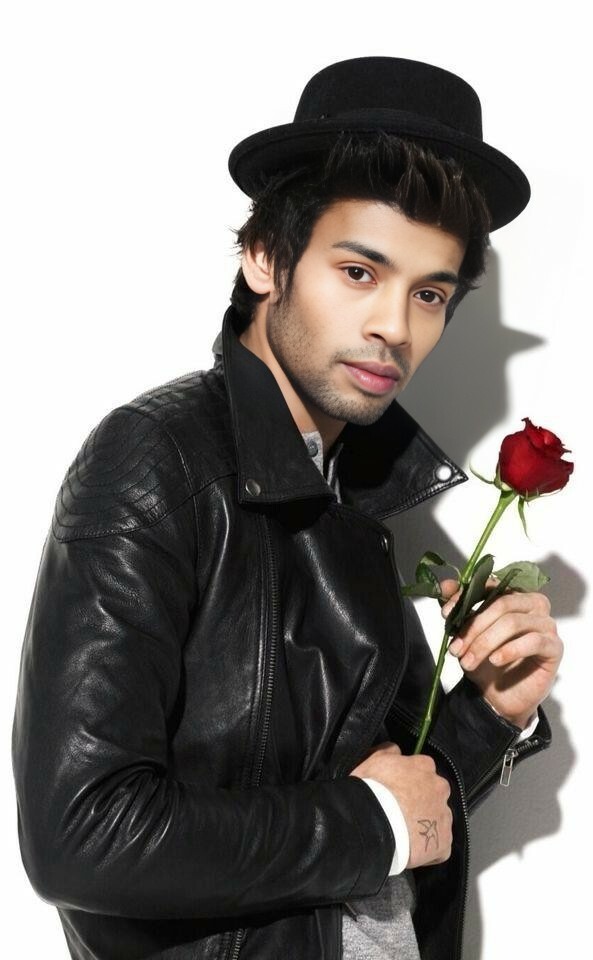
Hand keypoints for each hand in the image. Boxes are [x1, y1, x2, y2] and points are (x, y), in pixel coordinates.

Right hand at [349, 741, 452, 868]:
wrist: (375, 823)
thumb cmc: (373, 789)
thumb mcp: (374, 759)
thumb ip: (388, 751)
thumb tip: (395, 750)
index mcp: (424, 766)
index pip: (423, 769)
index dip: (410, 780)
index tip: (398, 789)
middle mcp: (440, 788)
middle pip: (435, 794)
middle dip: (423, 801)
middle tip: (401, 812)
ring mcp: (444, 816)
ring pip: (438, 819)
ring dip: (427, 825)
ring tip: (406, 834)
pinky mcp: (444, 843)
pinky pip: (440, 846)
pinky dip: (429, 849)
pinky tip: (413, 850)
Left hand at [440, 578, 562, 727]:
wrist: (500, 695)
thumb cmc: (487, 660)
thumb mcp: (467, 633)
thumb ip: (458, 607)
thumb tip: (444, 586)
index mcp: (513, 594)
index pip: (491, 585)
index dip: (466, 597)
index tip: (446, 613)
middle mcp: (533, 604)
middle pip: (502, 604)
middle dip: (474, 627)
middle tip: (456, 648)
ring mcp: (546, 624)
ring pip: (513, 623)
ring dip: (485, 643)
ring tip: (468, 661)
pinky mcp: (554, 647)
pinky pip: (533, 642)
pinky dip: (509, 650)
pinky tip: (495, 660)